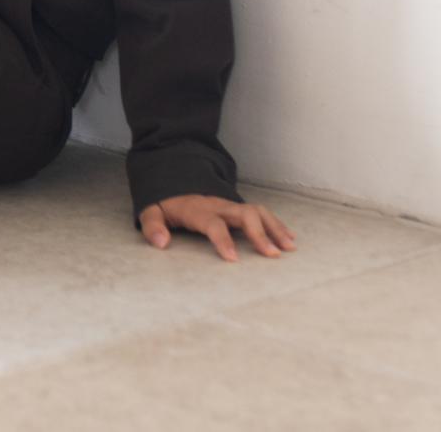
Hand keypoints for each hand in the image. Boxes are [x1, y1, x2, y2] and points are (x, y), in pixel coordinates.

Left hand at [138, 194, 295, 261]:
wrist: (174, 180)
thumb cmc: (166, 204)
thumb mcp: (152, 211)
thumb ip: (153, 226)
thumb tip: (161, 243)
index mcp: (198, 210)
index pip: (213, 224)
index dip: (223, 240)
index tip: (233, 259)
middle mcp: (218, 206)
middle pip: (244, 214)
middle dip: (260, 233)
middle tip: (273, 255)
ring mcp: (231, 206)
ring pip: (257, 212)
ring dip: (274, 229)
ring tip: (289, 248)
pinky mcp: (238, 208)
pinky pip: (261, 213)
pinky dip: (276, 225)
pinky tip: (288, 238)